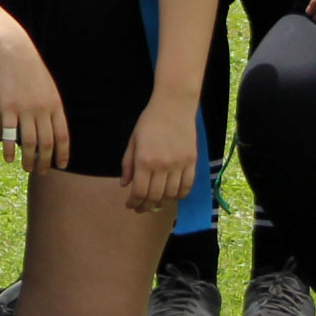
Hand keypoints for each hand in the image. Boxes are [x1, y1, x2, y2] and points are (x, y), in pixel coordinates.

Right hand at [0, 32, 68, 172]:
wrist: (12, 51)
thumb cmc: (30, 69)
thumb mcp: (48, 87)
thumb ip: (51, 107)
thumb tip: (52, 127)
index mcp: (55, 104)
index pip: (62, 136)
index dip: (62, 153)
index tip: (61, 166)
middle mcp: (42, 109)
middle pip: (46, 143)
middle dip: (45, 161)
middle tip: (42, 172)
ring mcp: (25, 109)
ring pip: (29, 142)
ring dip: (29, 159)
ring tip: (26, 168)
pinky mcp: (7, 107)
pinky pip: (9, 134)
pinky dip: (9, 149)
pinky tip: (8, 158)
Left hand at [121, 96, 197, 213]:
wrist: (174, 107)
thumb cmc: (149, 122)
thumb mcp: (133, 141)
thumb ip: (128, 164)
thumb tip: (124, 185)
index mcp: (145, 160)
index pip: (140, 191)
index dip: (134, 202)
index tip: (130, 205)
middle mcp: (163, 166)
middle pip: (155, 197)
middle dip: (146, 206)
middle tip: (140, 209)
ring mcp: (179, 165)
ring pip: (172, 195)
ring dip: (162, 203)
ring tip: (155, 204)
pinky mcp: (192, 163)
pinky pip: (187, 187)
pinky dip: (179, 196)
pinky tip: (172, 197)